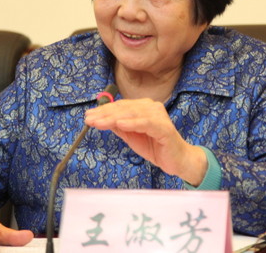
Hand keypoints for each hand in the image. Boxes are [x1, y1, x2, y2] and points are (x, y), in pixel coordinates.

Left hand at [84, 98, 206, 184]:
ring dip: (113, 118)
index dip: (103, 110)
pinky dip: (132, 123)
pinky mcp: (164, 127)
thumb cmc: (155, 146)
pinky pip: (146, 123)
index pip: (120, 106)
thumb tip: (100, 119)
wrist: (176, 160)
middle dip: (104, 114)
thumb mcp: (131, 136)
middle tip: (89, 119)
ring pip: (132, 114)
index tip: (88, 115)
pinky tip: (120, 124)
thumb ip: (118, 127)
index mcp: (143, 107)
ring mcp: (158, 116)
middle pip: (124, 108)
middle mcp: (151, 107)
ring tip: (99, 122)